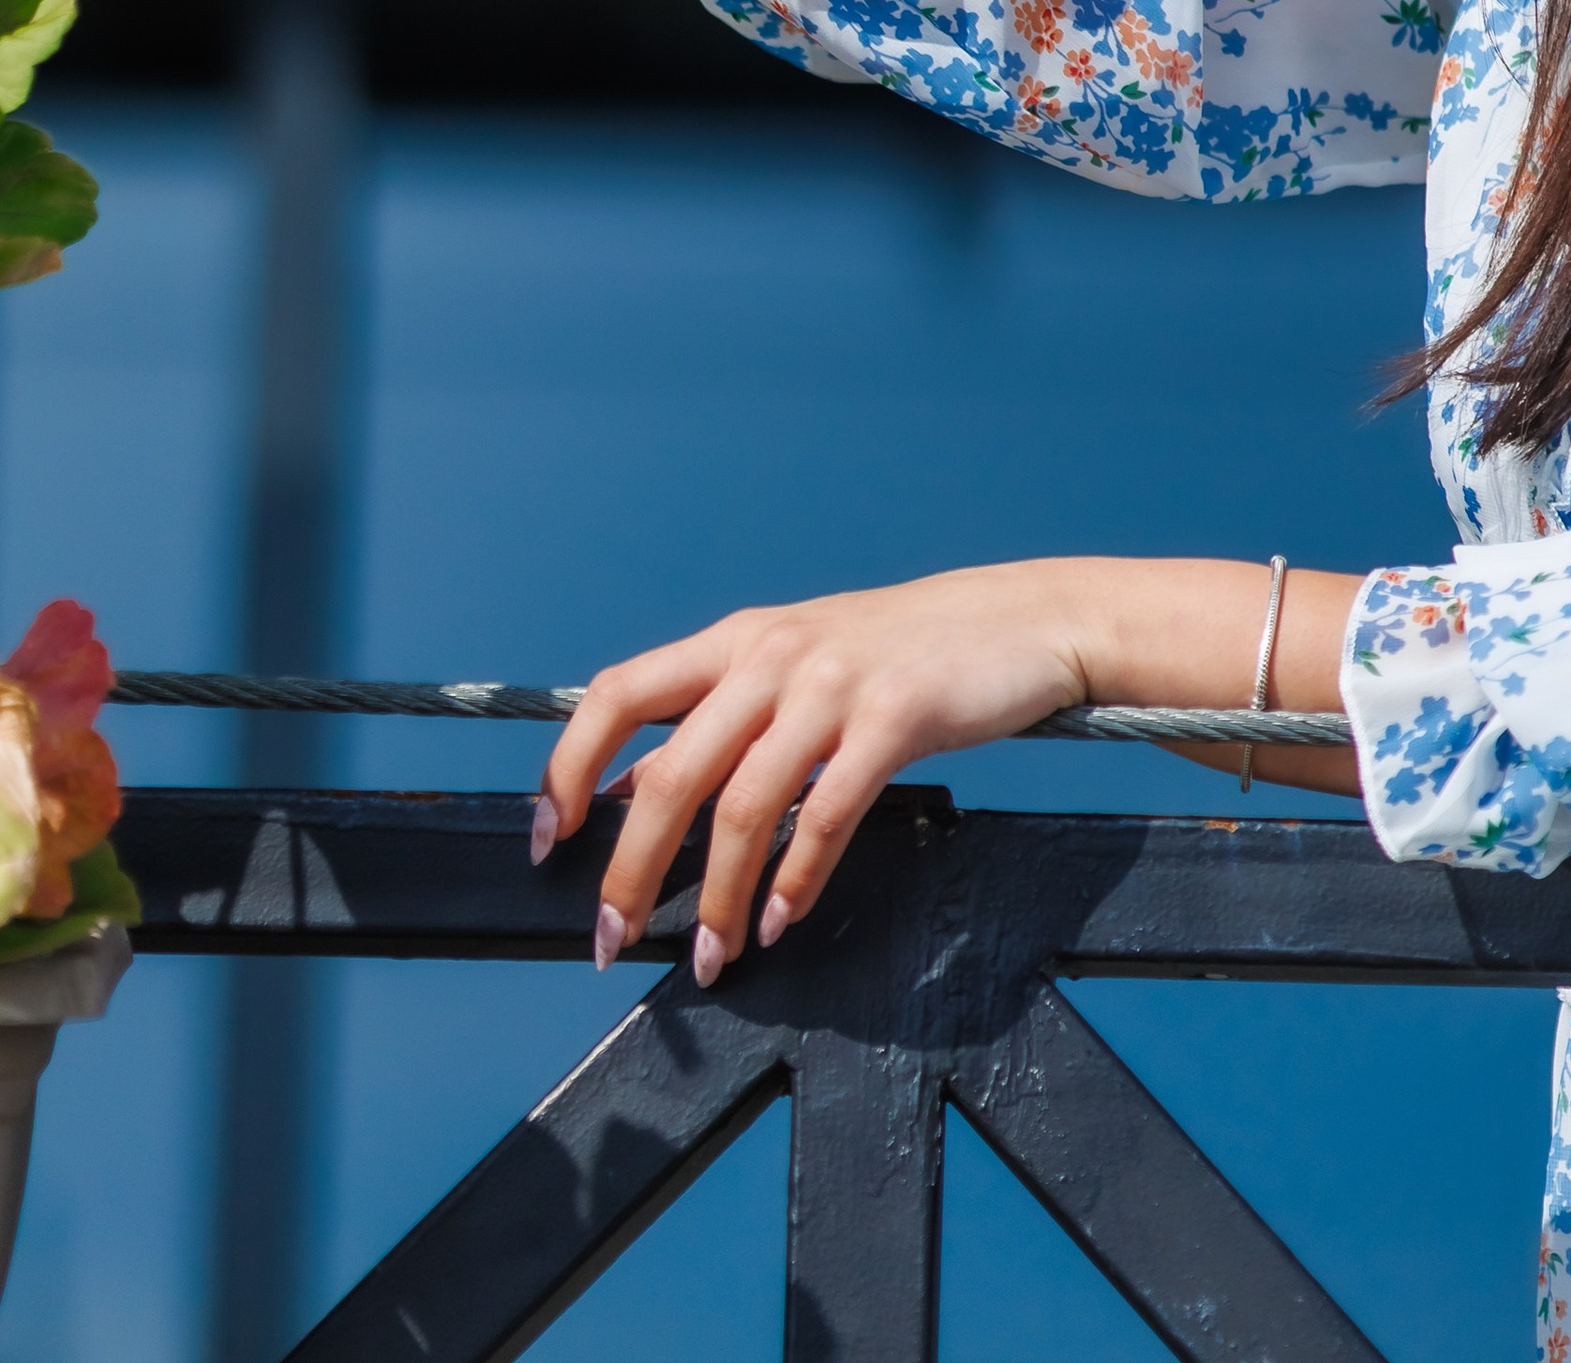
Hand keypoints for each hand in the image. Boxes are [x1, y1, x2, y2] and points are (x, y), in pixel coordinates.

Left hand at [533, 553, 1365, 977]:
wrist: (1020, 619)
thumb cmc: (900, 652)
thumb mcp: (797, 663)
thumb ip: (722, 716)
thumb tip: (633, 788)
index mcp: (738, 638)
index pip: (618, 692)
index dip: (568, 766)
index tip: (547, 840)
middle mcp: (773, 654)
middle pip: (672, 770)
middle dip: (630, 867)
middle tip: (611, 938)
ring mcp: (834, 683)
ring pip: (745, 805)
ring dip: (718, 896)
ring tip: (713, 956)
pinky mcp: (894, 716)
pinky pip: (827, 813)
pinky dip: (796, 879)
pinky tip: (783, 920)